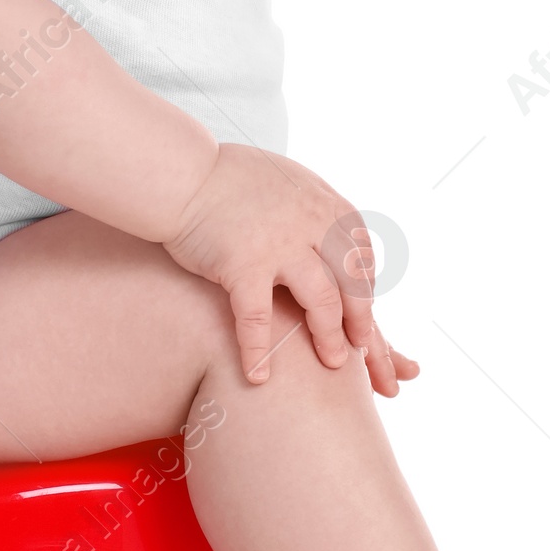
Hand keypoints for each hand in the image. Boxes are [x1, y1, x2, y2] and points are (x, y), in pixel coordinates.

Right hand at [159, 143, 417, 395]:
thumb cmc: (231, 181)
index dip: (365, 292)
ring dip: (330, 336)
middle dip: (363, 321)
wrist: (184, 173)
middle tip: (363, 350)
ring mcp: (280, 245)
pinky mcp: (243, 264)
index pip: (361, 259)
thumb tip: (339, 237)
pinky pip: (258, 318)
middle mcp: (311, 224)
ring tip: (334, 364)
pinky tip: (259, 377)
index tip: (363, 317)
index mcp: (326, 207)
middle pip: (353, 283)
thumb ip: (316, 211)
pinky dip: (258, 351)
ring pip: (322, 301)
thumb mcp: (290, 184)